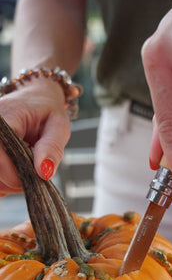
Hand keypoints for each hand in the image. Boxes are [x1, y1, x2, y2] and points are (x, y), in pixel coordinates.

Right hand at [0, 78, 70, 195]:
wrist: (36, 98)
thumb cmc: (48, 111)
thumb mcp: (58, 127)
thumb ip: (51, 148)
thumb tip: (44, 172)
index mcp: (5, 118)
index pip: (0, 158)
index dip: (18, 176)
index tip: (36, 176)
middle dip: (16, 180)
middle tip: (35, 170)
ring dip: (9, 181)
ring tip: (27, 166)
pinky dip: (5, 178)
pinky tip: (16, 169)